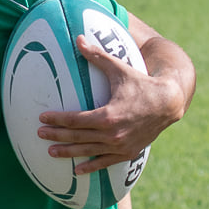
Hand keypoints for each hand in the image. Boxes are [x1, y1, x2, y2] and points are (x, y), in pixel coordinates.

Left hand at [38, 34, 182, 173]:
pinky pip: (105, 162)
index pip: (74, 120)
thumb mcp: (118, 68)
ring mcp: (120, 145)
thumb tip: (77, 38)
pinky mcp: (127, 152)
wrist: (169, 103)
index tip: (42, 118)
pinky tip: (76, 170)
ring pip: (88, 151)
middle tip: (39, 134)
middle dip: (56, 135)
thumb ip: (96, 56)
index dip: (56, 119)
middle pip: (77, 136)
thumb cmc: (141, 83)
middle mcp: (113, 134)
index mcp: (108, 115)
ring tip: (50, 152)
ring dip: (68, 152)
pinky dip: (91, 166)